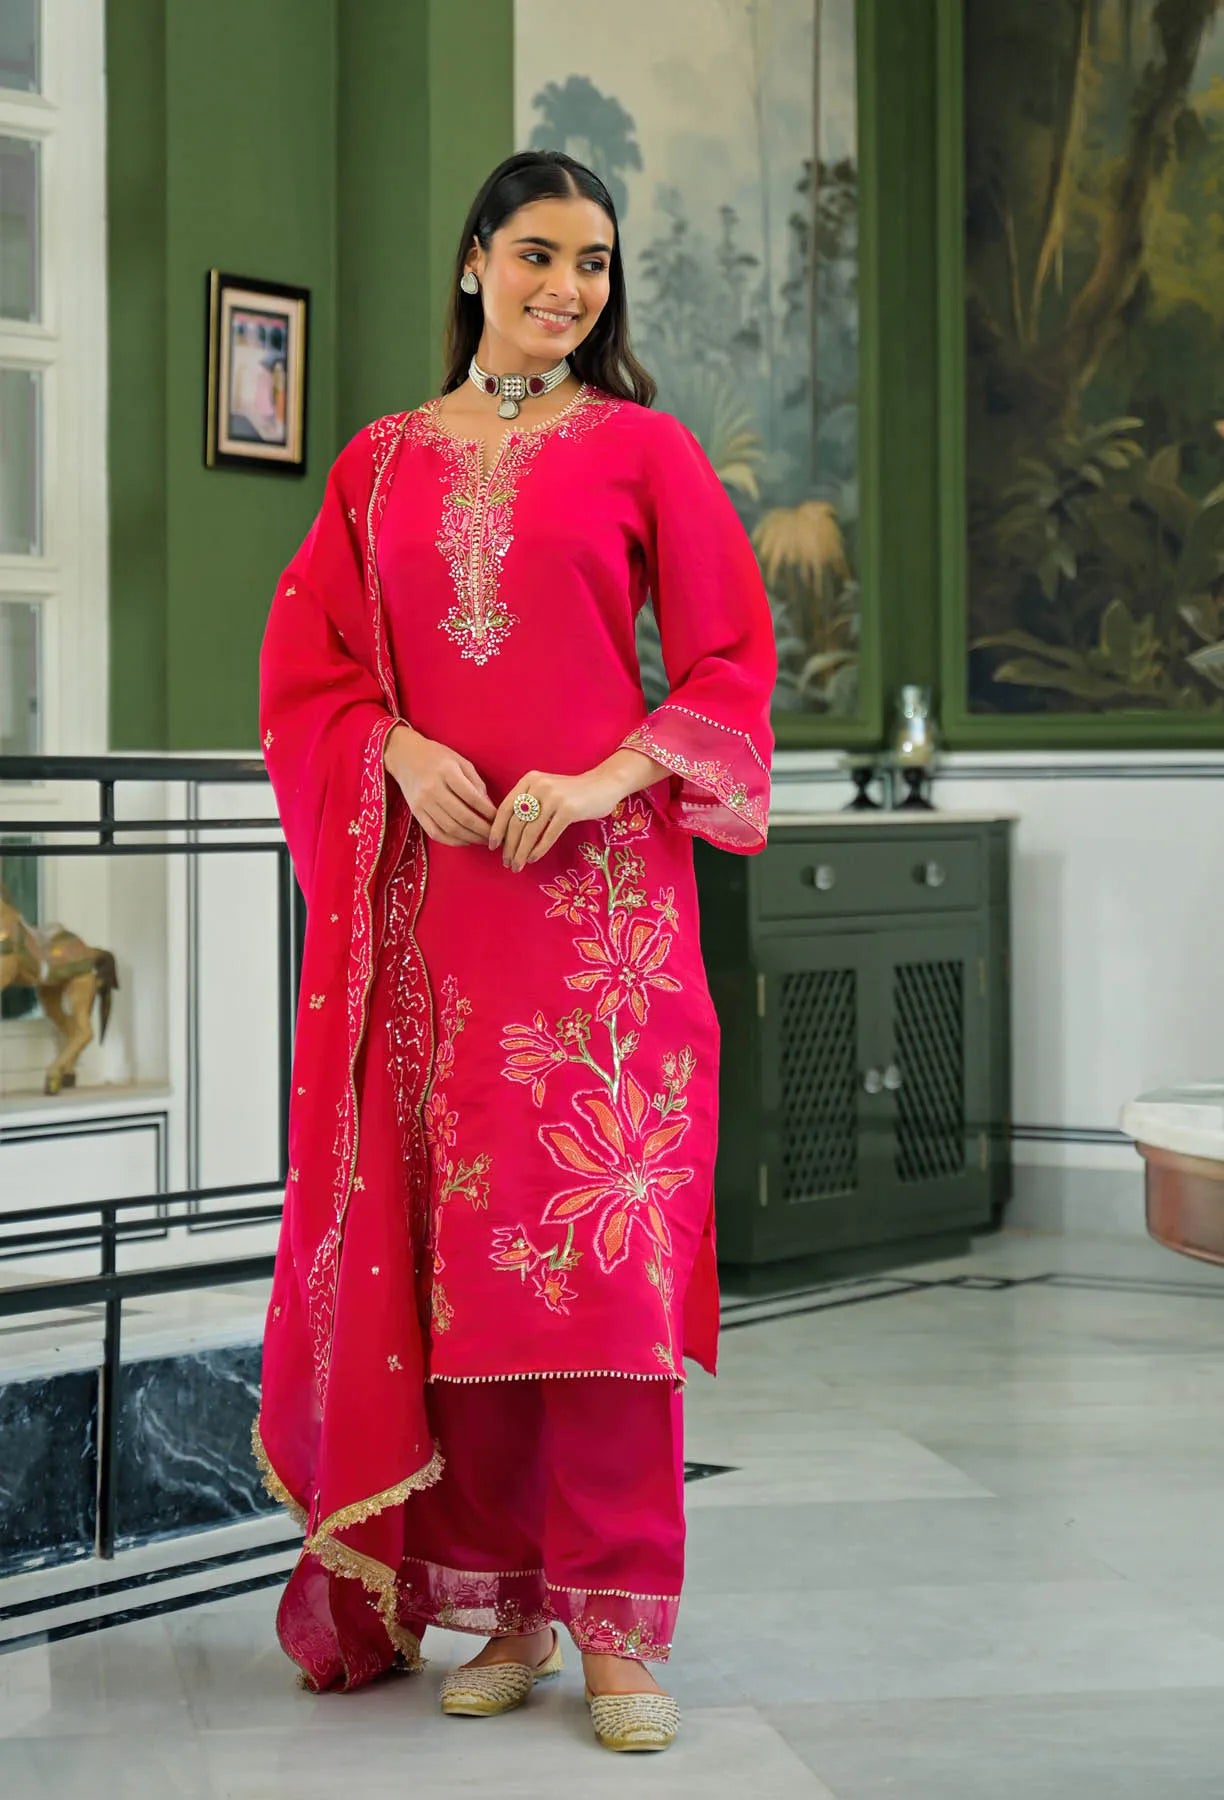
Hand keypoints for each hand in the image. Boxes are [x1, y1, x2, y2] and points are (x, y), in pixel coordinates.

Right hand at [383, 723, 495, 846]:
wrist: (404, 756)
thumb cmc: (437, 756)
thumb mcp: (460, 761)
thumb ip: (476, 782)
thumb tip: (489, 807)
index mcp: (447, 772)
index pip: (472, 798)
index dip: (488, 812)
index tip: (499, 818)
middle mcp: (433, 789)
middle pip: (463, 817)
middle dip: (483, 830)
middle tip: (495, 836)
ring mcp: (422, 803)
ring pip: (450, 828)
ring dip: (471, 838)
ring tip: (484, 840)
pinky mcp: (416, 812)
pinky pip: (436, 833)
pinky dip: (453, 841)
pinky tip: (465, 840)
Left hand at [491, 768, 628, 870]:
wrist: (603, 785)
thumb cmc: (572, 793)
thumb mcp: (545, 790)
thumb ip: (528, 803)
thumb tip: (506, 833)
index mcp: (529, 780)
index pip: (505, 808)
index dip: (497, 829)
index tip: (493, 846)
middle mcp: (539, 786)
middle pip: (516, 822)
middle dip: (509, 846)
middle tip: (507, 862)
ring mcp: (554, 797)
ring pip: (530, 831)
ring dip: (521, 852)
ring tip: (518, 865)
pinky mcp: (568, 810)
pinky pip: (548, 835)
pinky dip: (538, 849)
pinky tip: (533, 859)